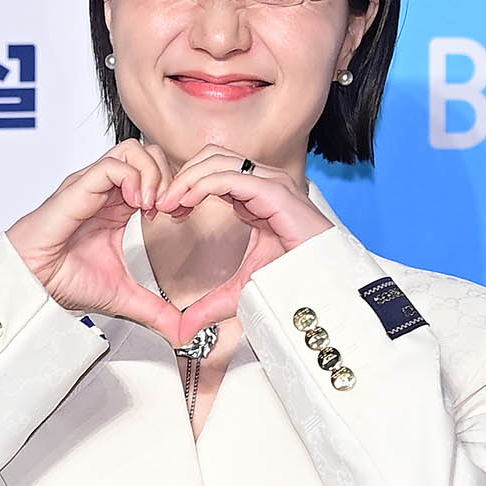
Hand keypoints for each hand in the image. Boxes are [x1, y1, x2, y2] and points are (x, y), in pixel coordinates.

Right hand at [6, 141, 186, 344]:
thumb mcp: (124, 297)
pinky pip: (114, 165)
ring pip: (134, 151)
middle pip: (149, 153)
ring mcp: (92, 186)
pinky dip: (134, 179)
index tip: (178, 217)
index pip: (156, 175)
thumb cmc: (65, 282)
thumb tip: (183, 333)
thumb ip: (156, 311)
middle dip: (170, 177)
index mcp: (118, 206)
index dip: (175, 190)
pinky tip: (138, 207)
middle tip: (171, 209)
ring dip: (153, 175)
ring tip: (153, 207)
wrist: (34, 285)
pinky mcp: (80, 188)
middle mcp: (106, 190)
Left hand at [156, 147, 331, 345]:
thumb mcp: (240, 292)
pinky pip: (230, 176)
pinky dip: (202, 185)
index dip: (186, 185)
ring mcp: (270, 183)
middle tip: (162, 205)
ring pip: (217, 160)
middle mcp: (263, 182)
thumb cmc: (295, 280)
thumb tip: (183, 328)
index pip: (213, 172)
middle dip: (182, 177)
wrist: (324, 284)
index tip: (167, 210)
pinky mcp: (273, 191)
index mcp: (255, 196)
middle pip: (211, 157)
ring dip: (187, 178)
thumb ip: (209, 305)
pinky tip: (186, 202)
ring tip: (169, 203)